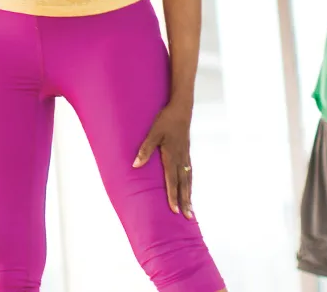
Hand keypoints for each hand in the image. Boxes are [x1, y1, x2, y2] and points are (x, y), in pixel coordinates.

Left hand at [133, 103, 193, 218]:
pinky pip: (190, 172)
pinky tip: (189, 188)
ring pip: (189, 180)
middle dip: (185, 201)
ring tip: (191, 209)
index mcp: (172, 156)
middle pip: (184, 184)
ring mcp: (186, 156)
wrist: (181, 109)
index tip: (174, 210)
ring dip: (189, 195)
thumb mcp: (153, 133)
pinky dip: (190, 183)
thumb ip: (145, 149)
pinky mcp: (187, 152)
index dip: (173, 196)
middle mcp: (181, 159)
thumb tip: (135, 165)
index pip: (172, 181)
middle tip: (188, 217)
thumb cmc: (165, 120)